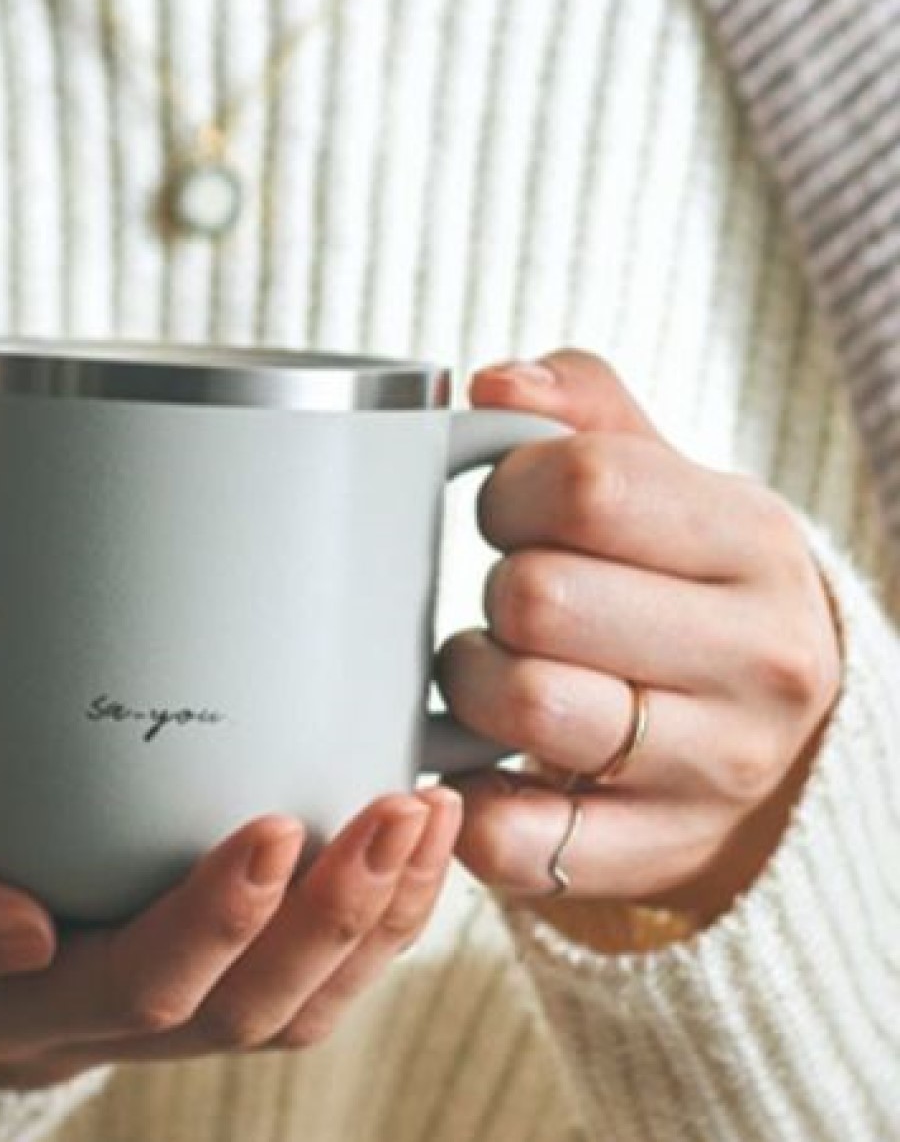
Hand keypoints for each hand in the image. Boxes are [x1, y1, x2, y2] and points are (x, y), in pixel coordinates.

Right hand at [0, 685, 463, 1089]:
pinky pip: (296, 980)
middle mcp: (92, 1028)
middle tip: (395, 807)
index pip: (135, 988)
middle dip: (334, 917)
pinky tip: (409, 845)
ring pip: (288, 1010)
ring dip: (375, 923)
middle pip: (240, 1011)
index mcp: (8, 1012)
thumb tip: (22, 934)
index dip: (214, 923)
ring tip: (427, 816)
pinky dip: (366, 922)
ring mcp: (146, 1008)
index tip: (276, 826)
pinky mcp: (185, 969)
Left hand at [436, 348, 842, 919]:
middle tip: (508, 601)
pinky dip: (468, 795)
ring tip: (493, 671)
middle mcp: (756, 659)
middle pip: (539, 598)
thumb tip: (493, 384)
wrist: (768, 727)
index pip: (586, 485)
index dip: (509, 490)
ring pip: (524, 706)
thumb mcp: (666, 478)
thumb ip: (583, 408)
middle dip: (493, 592)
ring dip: (472, 683)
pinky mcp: (654, 853)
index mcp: (750, 541)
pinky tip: (478, 761)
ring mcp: (715, 769)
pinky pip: (512, 833)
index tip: (509, 510)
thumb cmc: (681, 578)